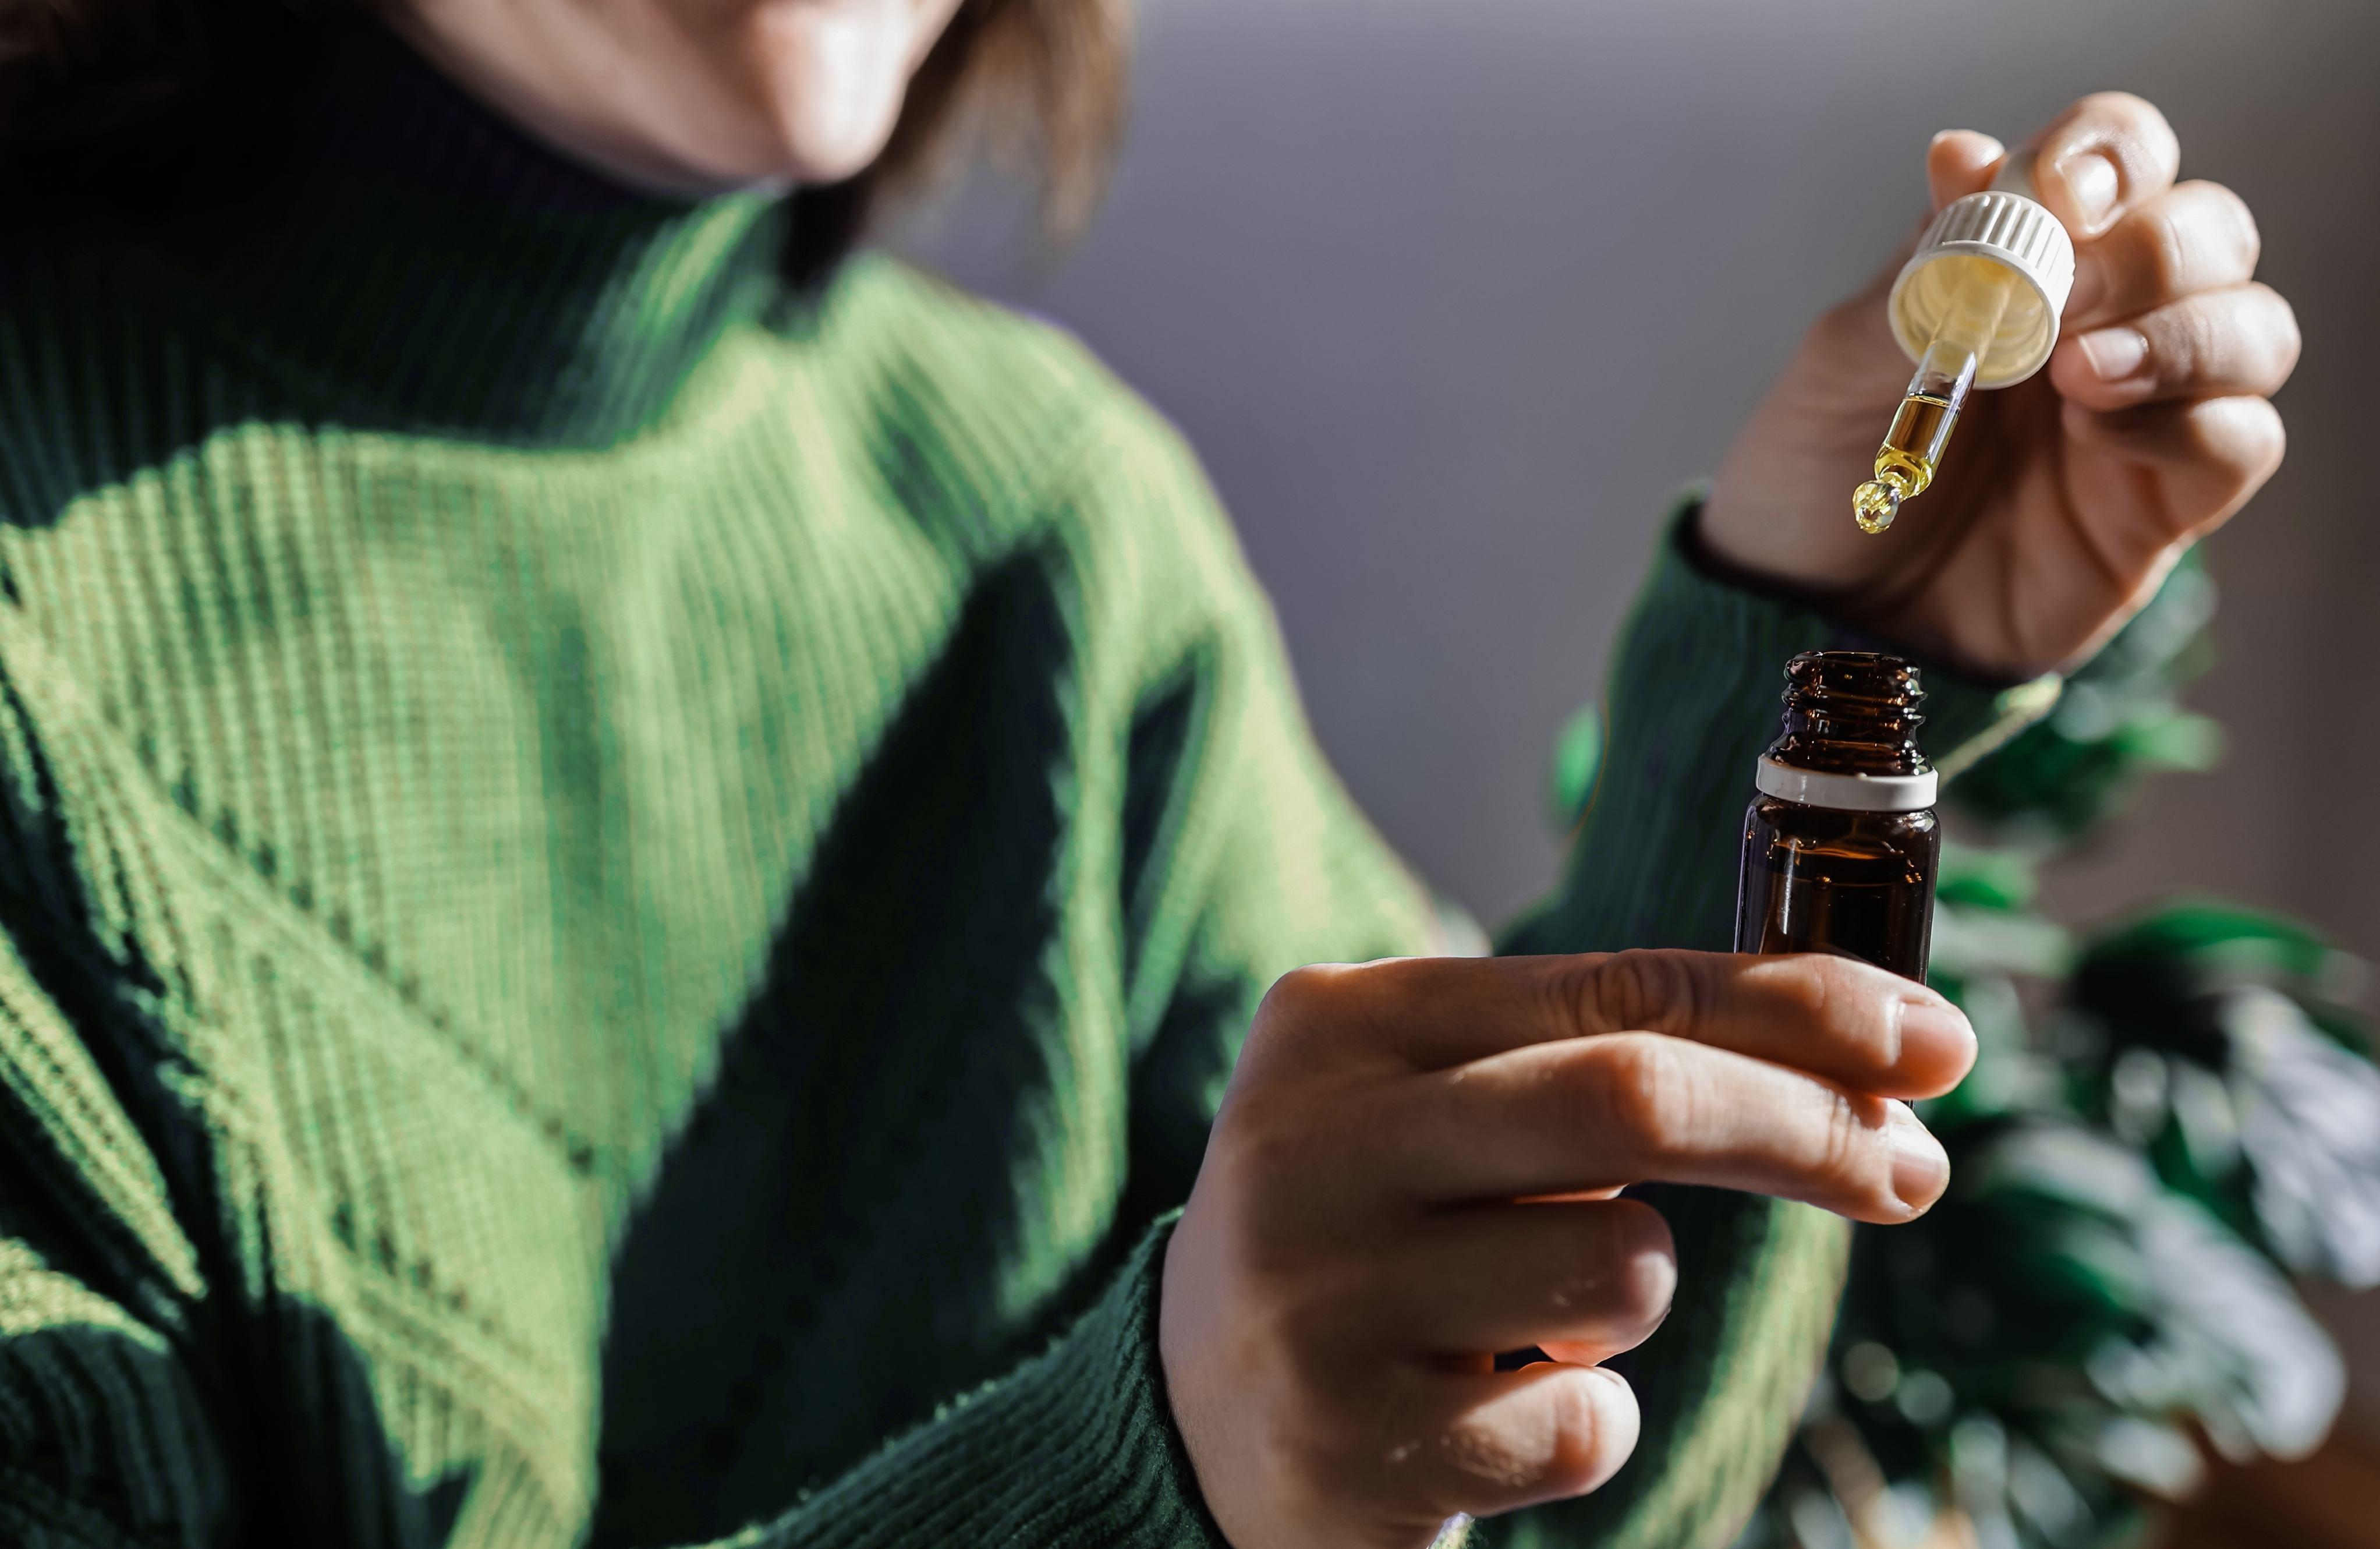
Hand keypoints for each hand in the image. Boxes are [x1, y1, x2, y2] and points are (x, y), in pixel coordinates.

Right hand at [1159, 951, 1976, 1548]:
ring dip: (1634, 1296)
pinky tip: (1487, 1409)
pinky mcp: (1353, 1440)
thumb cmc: (1371, 1229)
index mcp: (1340, 1023)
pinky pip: (1584, 1422)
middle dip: (1805, 1127)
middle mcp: (1314, 1142)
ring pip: (1621, 1268)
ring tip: (1537, 1314)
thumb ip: (1591, 1059)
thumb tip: (1871, 1065)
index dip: (1801, 1009)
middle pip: (1633, 1097)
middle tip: (1912, 1170)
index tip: (1934, 1043)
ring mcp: (1323, 1296)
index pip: (1614, 986)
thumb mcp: (1437, 1106)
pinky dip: (1583, 1418)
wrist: (1192, 1409)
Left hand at [1701, 93, 2299, 677]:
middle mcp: (2103, 323)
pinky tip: (2096, 436)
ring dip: (2187, 334)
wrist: (1808, 610)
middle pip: (2210, 234)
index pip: (2119, 163)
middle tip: (2066, 298)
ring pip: (2253, 329)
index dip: (2112, 155)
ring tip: (2080, 374)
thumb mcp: (1837, 368)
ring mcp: (2143, 415)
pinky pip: (2241, 442)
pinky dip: (2189, 424)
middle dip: (2154, 250)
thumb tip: (1963, 155)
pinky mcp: (2161, 506)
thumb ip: (1920, 274)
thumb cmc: (1818, 476)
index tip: (2062, 189)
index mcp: (2025, 263)